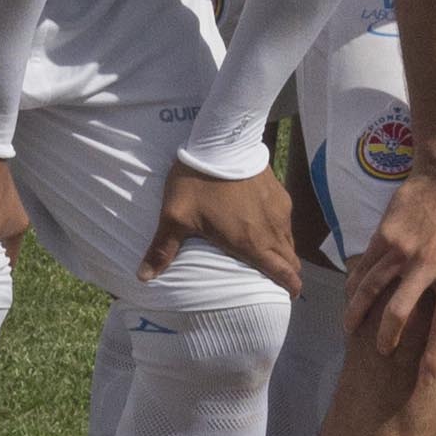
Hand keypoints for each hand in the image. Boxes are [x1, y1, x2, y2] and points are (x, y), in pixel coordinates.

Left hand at [150, 156, 304, 293]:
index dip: (290, 287)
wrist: (222, 140)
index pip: (283, 273)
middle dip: (288, 274)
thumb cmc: (198, 182)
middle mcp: (271, 230)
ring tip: (269, 255)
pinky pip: (285, 220)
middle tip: (278, 281)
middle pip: (291, 260)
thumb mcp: (175, 216)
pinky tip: (264, 225)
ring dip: (283, 251)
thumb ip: (163, 249)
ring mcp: (279, 211)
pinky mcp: (280, 193)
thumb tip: (143, 278)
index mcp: (250, 243)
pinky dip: (279, 230)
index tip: (288, 295)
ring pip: (289, 240)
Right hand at [339, 164, 435, 361]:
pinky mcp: (385, 235)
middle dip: (387, 338)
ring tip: (350, 331)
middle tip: (381, 353)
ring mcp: (403, 249)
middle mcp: (429, 266)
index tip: (424, 381)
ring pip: (373, 288)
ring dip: (358, 313)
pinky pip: (365, 265)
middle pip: (400, 312)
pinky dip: (354, 285)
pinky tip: (348, 298)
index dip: (433, 357)